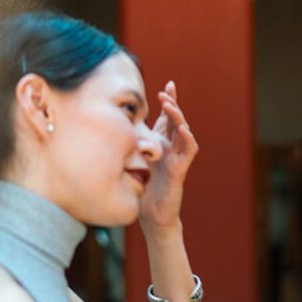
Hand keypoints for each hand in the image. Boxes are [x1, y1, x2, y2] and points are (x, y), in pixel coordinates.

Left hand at [139, 81, 199, 231]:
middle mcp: (171, 150)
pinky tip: (183, 128)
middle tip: (166, 91)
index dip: (170, 102)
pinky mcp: (180, 170)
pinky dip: (188, 138)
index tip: (168, 85)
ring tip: (170, 105)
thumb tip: (112, 128)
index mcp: (161, 146)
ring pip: (183, 133)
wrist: (151, 216)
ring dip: (178, 117)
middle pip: (176, 122)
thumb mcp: (133, 163)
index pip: (167, 120)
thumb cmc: (142, 191)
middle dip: (173, 105)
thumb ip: (131, 147)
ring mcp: (177, 159)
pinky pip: (189, 151)